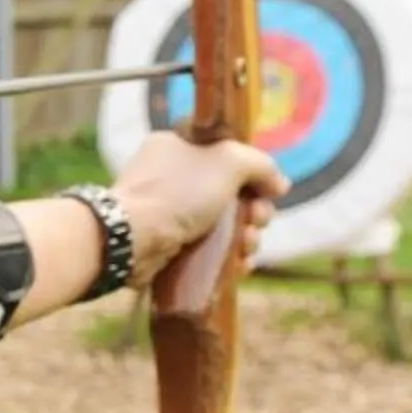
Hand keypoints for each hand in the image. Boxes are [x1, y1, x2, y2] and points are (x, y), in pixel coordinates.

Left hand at [113, 131, 284, 289]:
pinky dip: (229, 258)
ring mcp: (169, 214)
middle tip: (257, 220)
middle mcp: (173, 178)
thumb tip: (280, 183)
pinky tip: (241, 265)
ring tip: (247, 246)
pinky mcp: (170, 247)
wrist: (132, 239)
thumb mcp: (228, 162)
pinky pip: (208, 250)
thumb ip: (260, 164)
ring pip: (223, 225)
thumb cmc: (178, 193)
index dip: (254, 175)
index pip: (228, 156)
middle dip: (255, 210)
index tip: (270, 190)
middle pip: (232, 193)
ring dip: (246, 237)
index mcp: (179, 147)